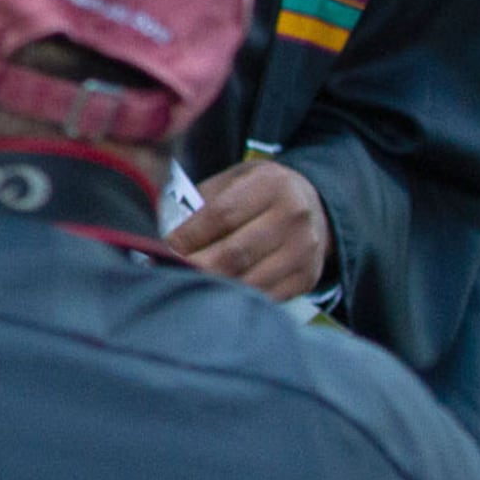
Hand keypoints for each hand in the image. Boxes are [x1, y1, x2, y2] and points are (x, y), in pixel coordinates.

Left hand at [169, 153, 331, 297]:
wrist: (313, 205)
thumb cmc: (258, 193)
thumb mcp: (233, 180)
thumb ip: (203, 202)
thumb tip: (169, 236)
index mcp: (271, 184)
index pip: (222, 215)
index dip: (190, 235)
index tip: (167, 246)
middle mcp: (293, 216)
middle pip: (236, 252)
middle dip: (197, 266)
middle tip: (172, 270)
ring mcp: (304, 250)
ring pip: (250, 280)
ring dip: (215, 286)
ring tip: (190, 283)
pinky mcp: (307, 277)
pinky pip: (266, 296)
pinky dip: (238, 299)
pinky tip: (218, 294)